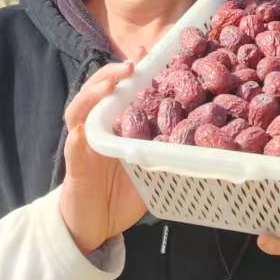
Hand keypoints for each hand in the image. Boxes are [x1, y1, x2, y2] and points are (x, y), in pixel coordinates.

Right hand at [59, 50, 150, 255]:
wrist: (95, 226)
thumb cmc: (122, 196)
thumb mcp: (150, 169)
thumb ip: (165, 151)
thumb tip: (206, 144)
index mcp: (113, 125)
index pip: (118, 91)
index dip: (129, 71)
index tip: (147, 52)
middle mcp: (95, 129)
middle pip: (96, 93)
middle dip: (111, 75)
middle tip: (130, 65)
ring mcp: (82, 146)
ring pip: (79, 112)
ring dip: (92, 97)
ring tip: (107, 87)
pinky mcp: (75, 168)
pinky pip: (73, 150)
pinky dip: (76, 140)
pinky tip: (81, 133)